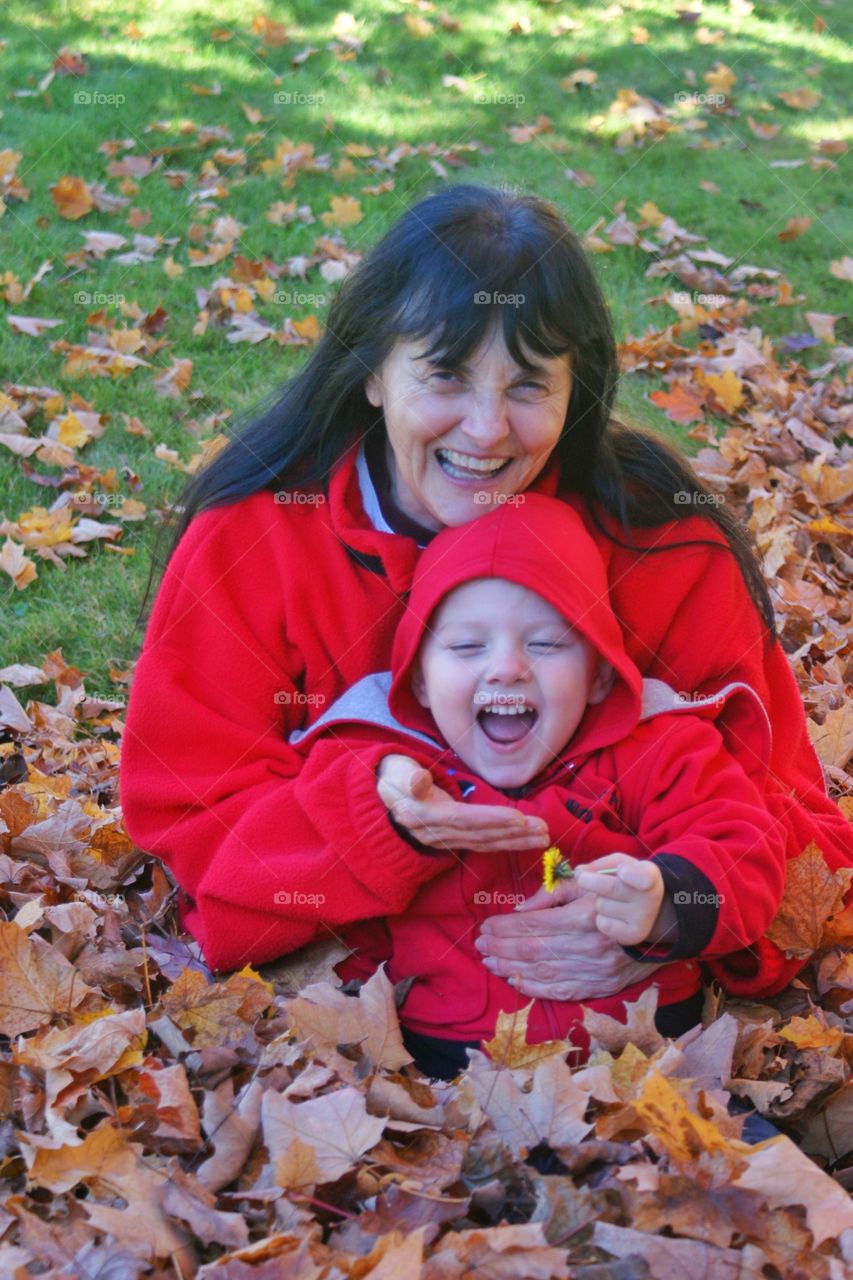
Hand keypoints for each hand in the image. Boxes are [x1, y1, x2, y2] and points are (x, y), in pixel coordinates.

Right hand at [376, 754, 548, 853]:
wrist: (380, 794)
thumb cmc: (392, 775)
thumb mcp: (395, 770)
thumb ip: (407, 776)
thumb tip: (419, 782)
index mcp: (423, 815)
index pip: (462, 818)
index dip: (491, 820)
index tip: (518, 818)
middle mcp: (435, 833)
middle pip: (479, 835)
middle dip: (513, 834)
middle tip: (543, 830)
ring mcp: (444, 840)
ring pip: (484, 842)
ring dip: (515, 842)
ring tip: (543, 837)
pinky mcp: (453, 840)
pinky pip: (482, 843)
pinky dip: (505, 843)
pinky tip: (525, 840)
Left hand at [475, 881, 666, 1001]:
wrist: (660, 924)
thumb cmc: (618, 895)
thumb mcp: (588, 881)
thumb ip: (552, 894)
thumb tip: (520, 910)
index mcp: (582, 917)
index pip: (533, 926)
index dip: (505, 928)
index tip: (486, 926)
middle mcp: (587, 948)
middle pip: (533, 951)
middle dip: (501, 948)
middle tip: (480, 945)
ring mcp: (593, 971)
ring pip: (542, 973)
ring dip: (511, 969)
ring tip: (490, 962)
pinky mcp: (599, 987)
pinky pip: (560, 991)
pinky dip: (534, 989)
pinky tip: (514, 981)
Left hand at [574, 854, 665, 945]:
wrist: (648, 907)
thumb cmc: (628, 879)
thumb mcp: (620, 864)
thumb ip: (600, 865)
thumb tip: (579, 872)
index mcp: (650, 875)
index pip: (643, 877)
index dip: (630, 874)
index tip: (621, 871)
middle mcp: (650, 899)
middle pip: (609, 888)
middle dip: (588, 881)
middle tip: (581, 877)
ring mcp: (643, 920)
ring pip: (602, 906)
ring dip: (599, 901)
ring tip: (612, 900)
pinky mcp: (633, 936)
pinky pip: (603, 924)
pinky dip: (602, 918)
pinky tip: (613, 915)